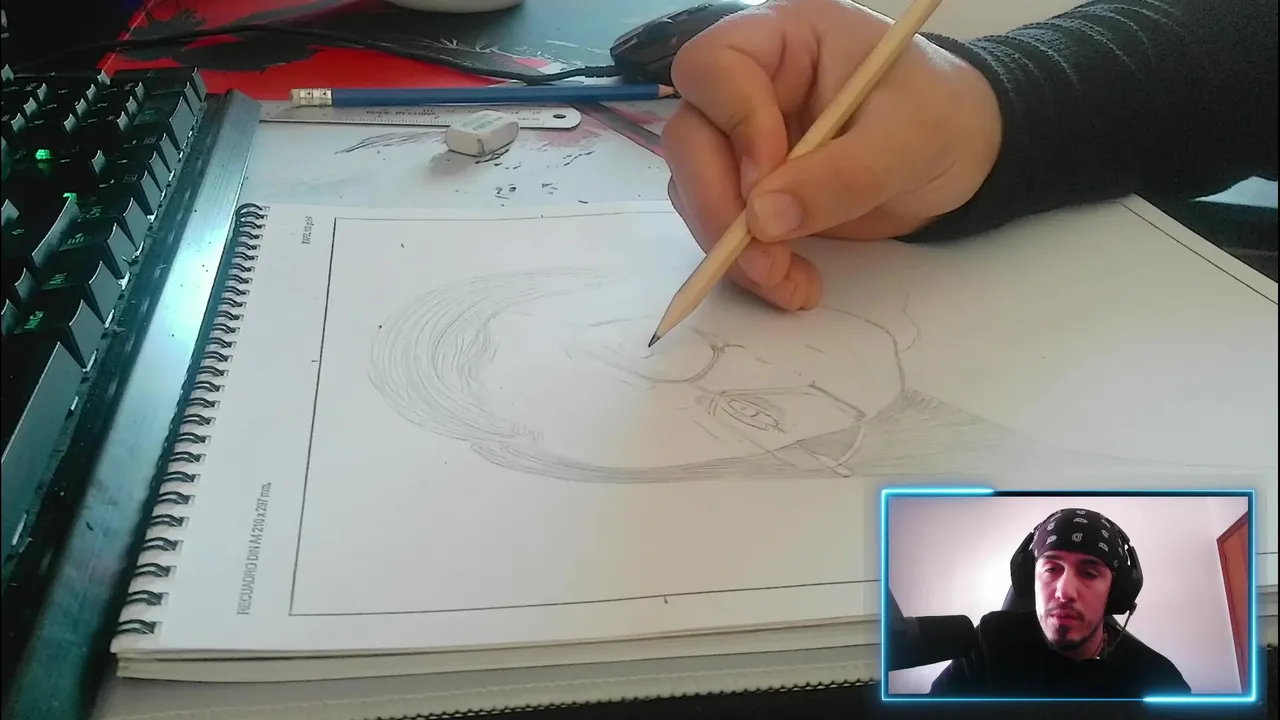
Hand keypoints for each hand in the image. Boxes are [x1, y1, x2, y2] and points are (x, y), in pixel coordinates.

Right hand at [663, 0, 1002, 310]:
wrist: (964, 154)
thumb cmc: (942, 118)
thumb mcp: (905, 140)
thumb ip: (840, 176)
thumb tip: (764, 220)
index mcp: (784, 41)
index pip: (715, 65)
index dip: (732, 120)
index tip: (770, 176)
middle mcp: (751, 85)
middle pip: (690, 136)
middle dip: (719, 205)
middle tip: (763, 259)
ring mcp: (745, 140)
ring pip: (696, 189)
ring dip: (730, 247)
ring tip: (788, 282)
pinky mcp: (752, 190)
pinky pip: (722, 227)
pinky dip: (748, 265)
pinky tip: (793, 284)